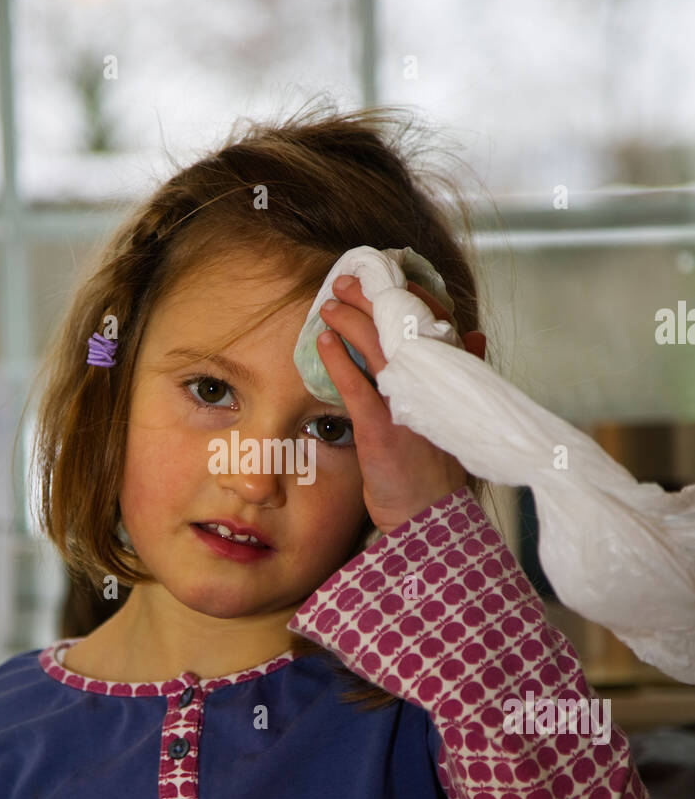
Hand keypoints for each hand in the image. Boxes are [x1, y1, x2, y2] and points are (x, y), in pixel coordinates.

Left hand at [317, 274, 486, 532]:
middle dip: (370, 297)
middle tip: (345, 282)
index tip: (384, 281)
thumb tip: (474, 336)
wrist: (431, 517)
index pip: (434, 321)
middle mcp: (432, 386)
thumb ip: (464, 373)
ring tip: (329, 304)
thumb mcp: (458, 415)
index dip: (408, 295)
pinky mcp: (381, 429)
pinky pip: (355, 385)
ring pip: (376, 347)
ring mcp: (406, 406)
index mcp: (452, 379)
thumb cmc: (439, 467)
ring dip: (349, 319)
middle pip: (400, 325)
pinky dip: (338, 359)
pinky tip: (324, 341)